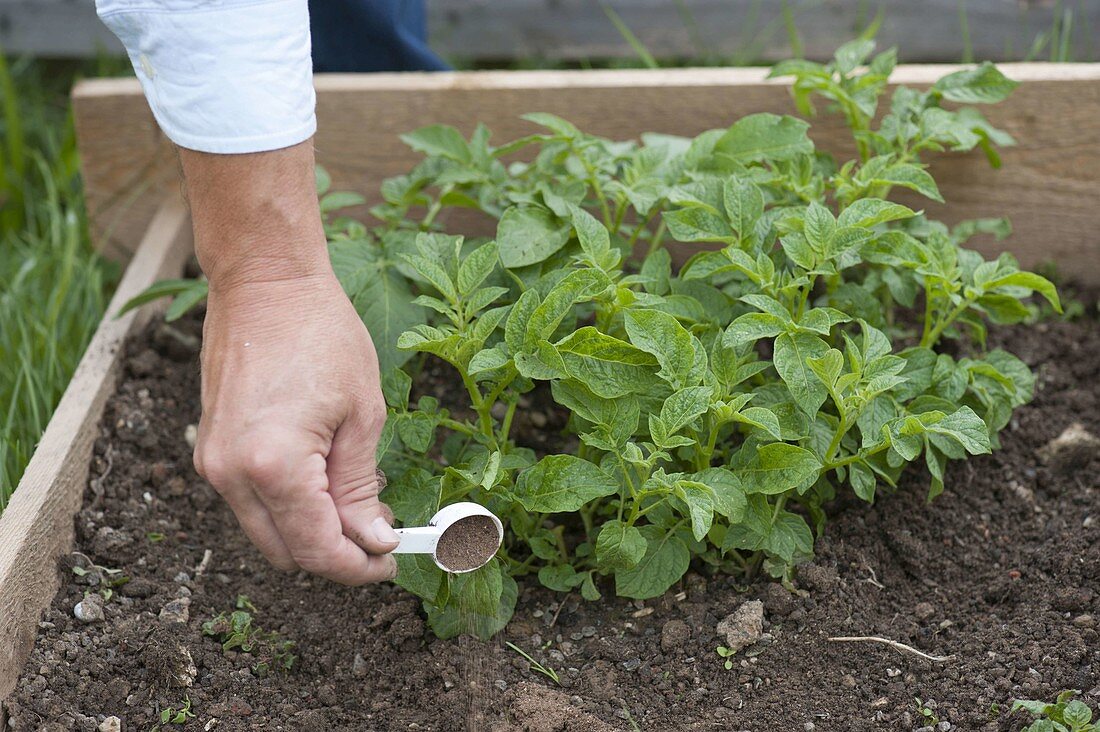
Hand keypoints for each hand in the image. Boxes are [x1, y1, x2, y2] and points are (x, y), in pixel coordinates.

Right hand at [178, 140, 397, 584]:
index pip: (318, 549)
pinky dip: (290, 507)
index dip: (359, 567)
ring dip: (313, 532)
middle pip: (288, 553)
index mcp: (274, 467)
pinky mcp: (210, 450)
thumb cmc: (320, 334)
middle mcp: (232, 475)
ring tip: (360, 502)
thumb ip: (362, 488)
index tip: (391, 561)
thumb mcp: (363, 414)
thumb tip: (374, 540)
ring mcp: (213, 464)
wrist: (264, 282)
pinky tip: (325, 480)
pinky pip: (252, 503)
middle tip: (382, 533)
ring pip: (268, 533)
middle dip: (337, 554)